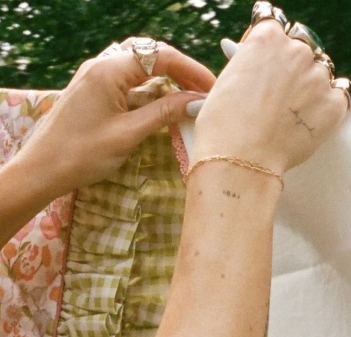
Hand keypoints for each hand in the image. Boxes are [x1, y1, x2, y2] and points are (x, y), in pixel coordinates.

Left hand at [20, 38, 215, 194]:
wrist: (42, 170)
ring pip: (139, 66)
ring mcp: (96, 77)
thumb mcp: (128, 134)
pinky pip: (128, 80)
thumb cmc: (82, 154)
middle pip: (150, 54)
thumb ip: (164, 113)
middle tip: (203, 90)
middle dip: (180, 69)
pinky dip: (149, 88)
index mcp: (109, 70)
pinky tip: (162, 102)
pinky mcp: (94, 90)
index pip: (160, 56)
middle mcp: (101, 65)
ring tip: (188, 94)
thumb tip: (197, 101)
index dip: (191, 69)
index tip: (212, 87)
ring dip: (165, 77)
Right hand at [192, 20, 346, 175]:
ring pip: (321, 73)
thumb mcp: (225, 85)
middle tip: (278, 94)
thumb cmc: (222, 128)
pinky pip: (339, 97)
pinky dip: (327, 107)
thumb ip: (247, 69)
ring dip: (309, 88)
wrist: (239, 161)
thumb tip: (253, 73)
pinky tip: (308, 121)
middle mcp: (296, 50)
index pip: (275, 27)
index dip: (268, 48)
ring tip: (290, 115)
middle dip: (291, 68)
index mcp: (266, 38)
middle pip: (302, 49)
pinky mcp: (334, 105)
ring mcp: (318, 77)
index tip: (265, 63)